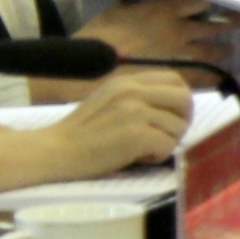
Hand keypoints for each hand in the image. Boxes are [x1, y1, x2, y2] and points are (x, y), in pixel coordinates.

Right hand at [71, 67, 197, 157]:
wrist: (54, 151)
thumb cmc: (81, 133)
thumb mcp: (109, 100)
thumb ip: (138, 97)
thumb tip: (176, 107)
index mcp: (127, 81)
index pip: (175, 80)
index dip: (181, 101)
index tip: (173, 118)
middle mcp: (133, 91)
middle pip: (185, 100)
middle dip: (182, 121)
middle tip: (166, 137)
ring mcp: (135, 111)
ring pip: (179, 127)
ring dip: (167, 143)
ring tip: (143, 150)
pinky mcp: (136, 134)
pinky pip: (168, 145)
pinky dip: (158, 156)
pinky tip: (138, 158)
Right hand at [89, 0, 236, 67]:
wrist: (89, 75)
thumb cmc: (96, 41)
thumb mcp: (115, 14)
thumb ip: (137, 9)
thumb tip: (146, 6)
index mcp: (162, 11)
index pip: (196, 0)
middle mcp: (177, 31)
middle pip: (211, 24)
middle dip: (228, 21)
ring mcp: (180, 56)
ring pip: (210, 50)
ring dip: (221, 48)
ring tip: (229, 48)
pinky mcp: (178, 78)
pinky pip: (203, 77)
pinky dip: (213, 76)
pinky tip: (220, 77)